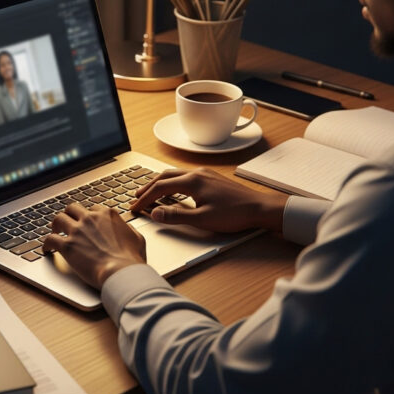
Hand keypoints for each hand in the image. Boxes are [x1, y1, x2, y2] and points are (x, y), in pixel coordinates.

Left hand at [43, 203, 145, 288]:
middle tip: (67, 222)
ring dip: (55, 225)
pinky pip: (50, 239)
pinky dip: (46, 244)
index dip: (88, 216)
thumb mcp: (137, 238)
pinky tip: (47, 249)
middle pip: (72, 209)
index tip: (86, 223)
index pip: (92, 209)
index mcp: (107, 215)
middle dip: (69, 215)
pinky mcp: (67, 245)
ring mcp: (77, 231)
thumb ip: (128, 229)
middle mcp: (91, 219)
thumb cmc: (131, 260)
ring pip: (59, 219)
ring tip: (54, 231)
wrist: (121, 272)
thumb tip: (125, 228)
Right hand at [132, 168, 287, 232]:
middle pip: (164, 177)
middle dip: (147, 187)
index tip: (134, 207)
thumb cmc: (234, 214)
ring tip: (149, 193)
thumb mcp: (202, 219)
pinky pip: (184, 176)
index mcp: (192, 182)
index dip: (144, 198)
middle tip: (135, 197)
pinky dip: (172, 183)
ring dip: (159, 183)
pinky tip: (172, 191)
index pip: (160, 188)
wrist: (259, 208)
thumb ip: (176, 216)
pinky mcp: (211, 178)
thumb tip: (154, 213)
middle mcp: (197, 173)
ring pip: (174, 175)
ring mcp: (205, 174)